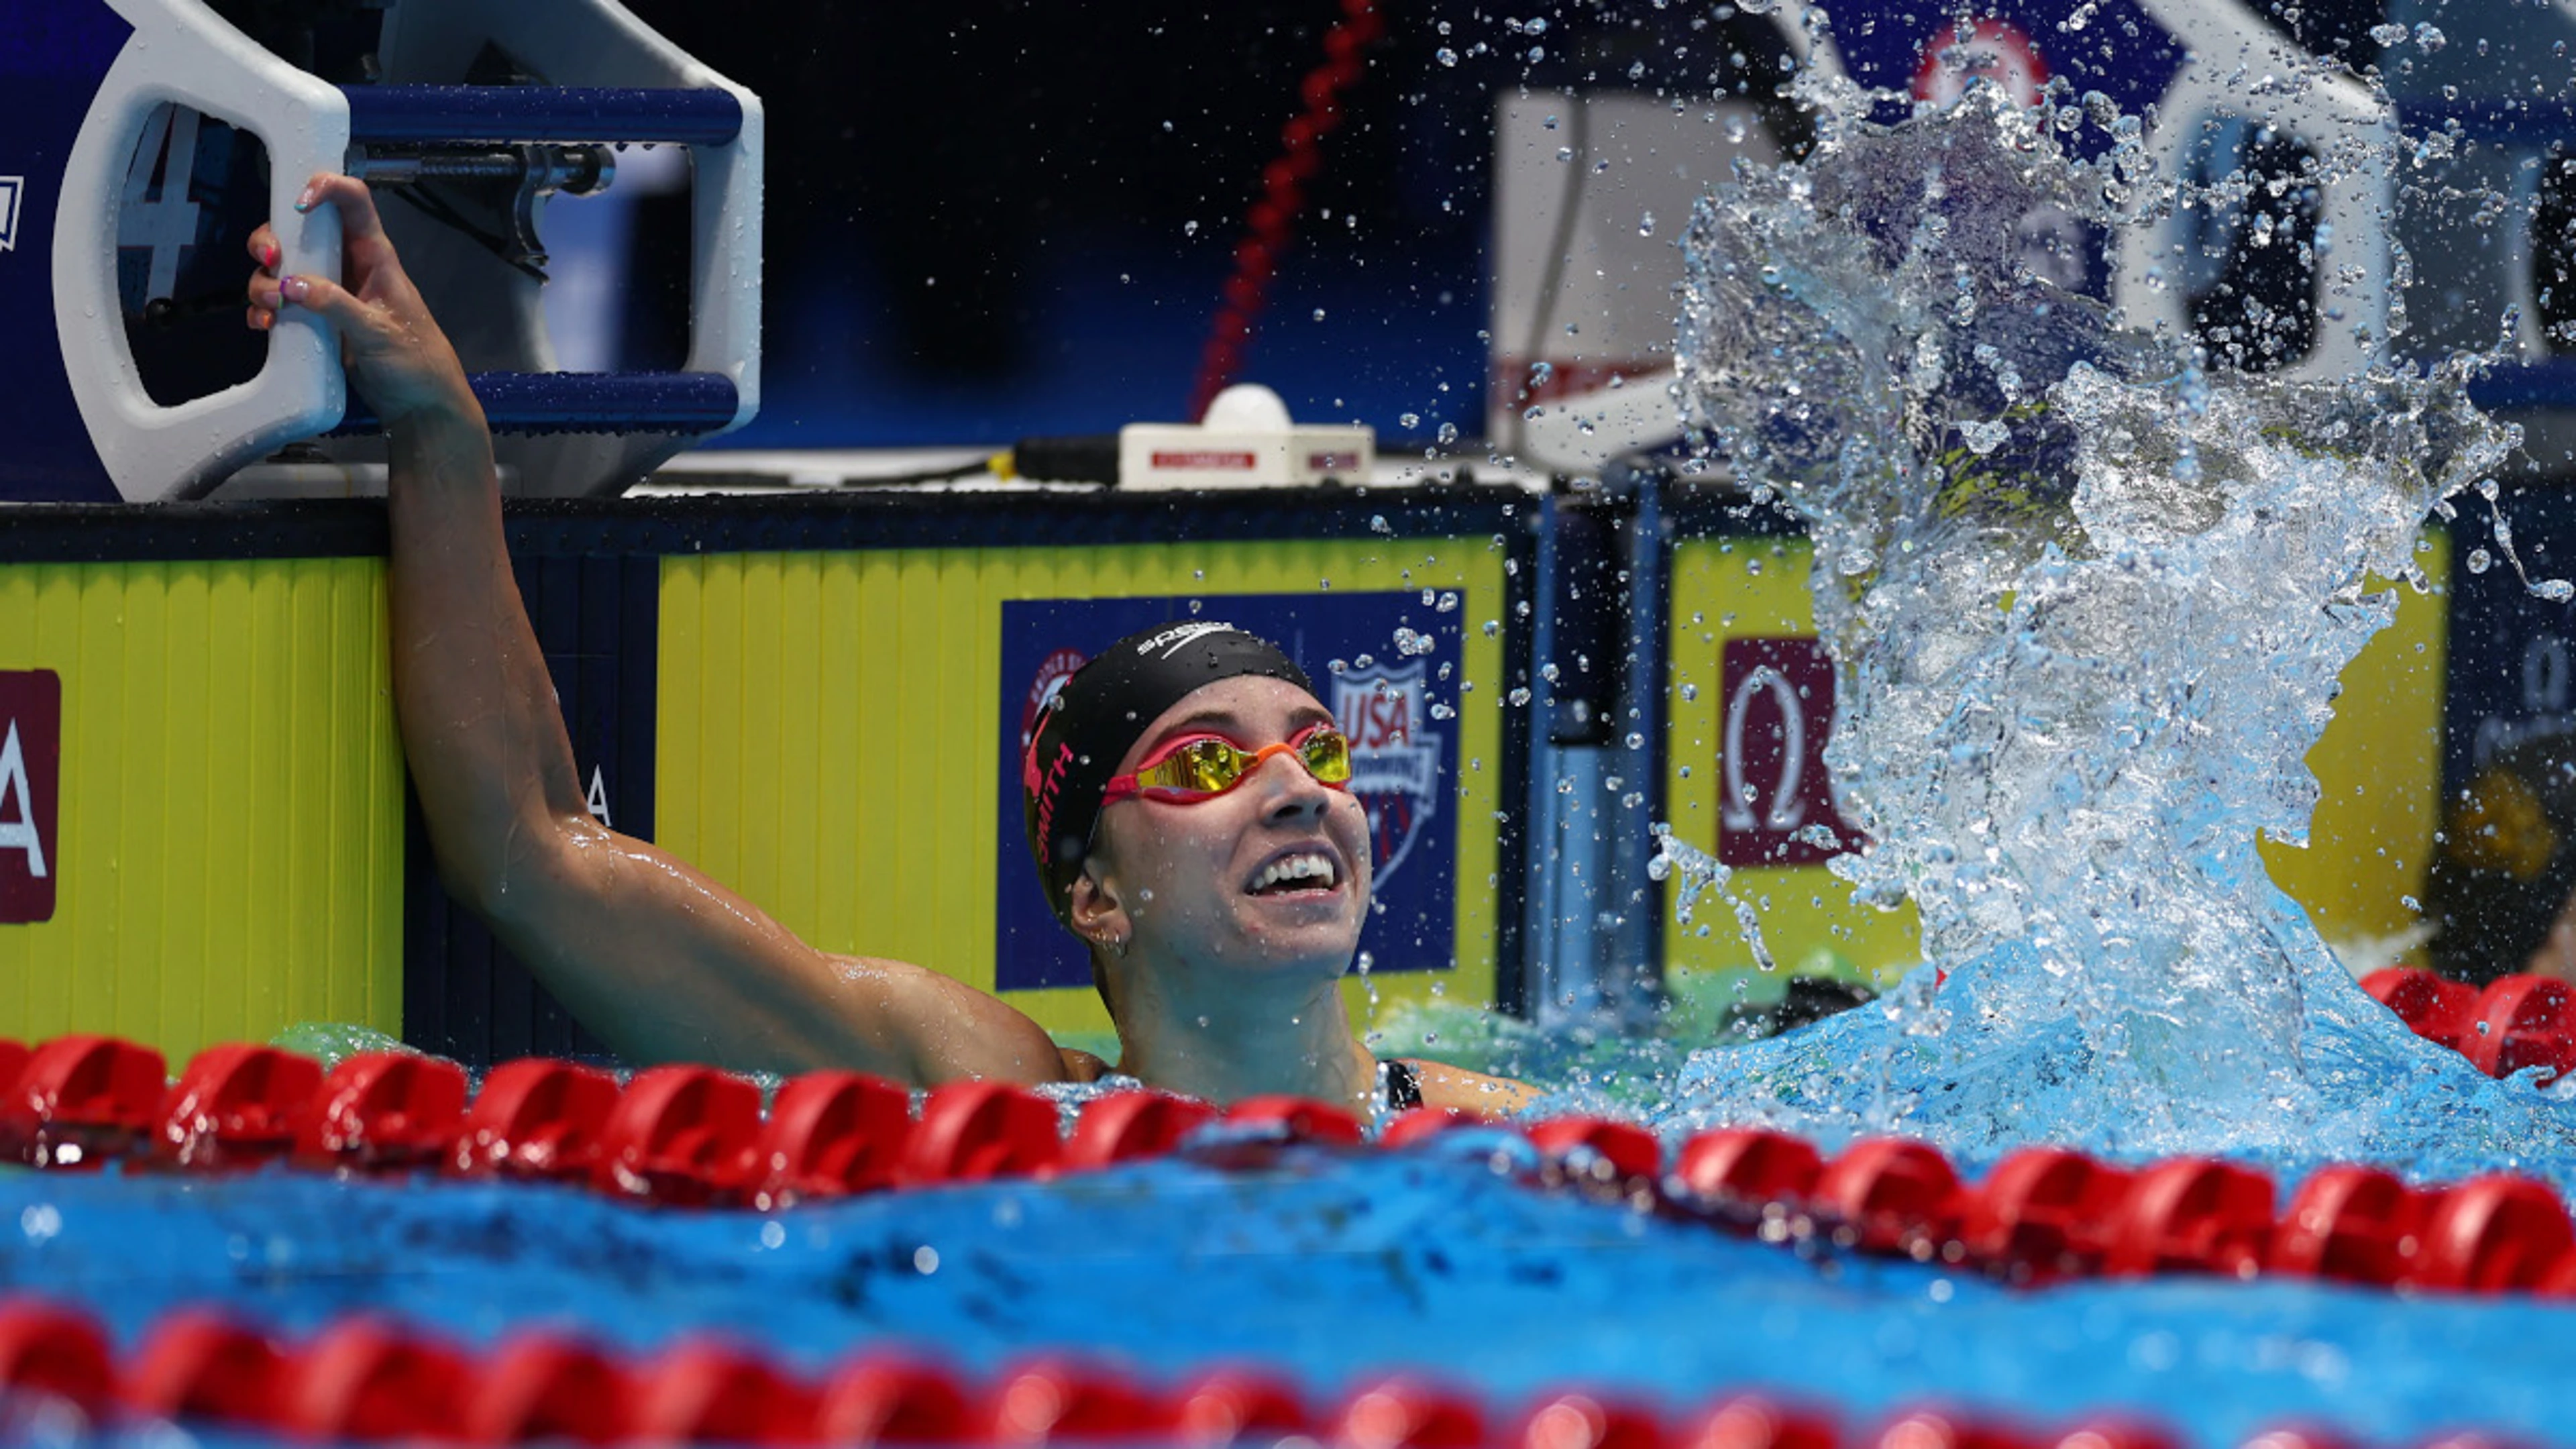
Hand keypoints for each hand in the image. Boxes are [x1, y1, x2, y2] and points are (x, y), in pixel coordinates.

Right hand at [245, 173, 476, 428]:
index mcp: (375, 256)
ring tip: (271, 307)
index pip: (353, 202)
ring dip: (264, 281)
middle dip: (273, 240)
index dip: (327, 187)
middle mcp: (348, 267)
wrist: (419, 407)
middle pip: (299, 232)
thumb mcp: (379, 332)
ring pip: (283, 269)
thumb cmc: (415, 363)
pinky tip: (264, 325)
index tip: (299, 202)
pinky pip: (281, 304)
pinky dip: (266, 310)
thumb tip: (290, 284)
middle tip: (270, 261)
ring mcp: (329, 294)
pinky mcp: (315, 321)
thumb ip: (336, 306)